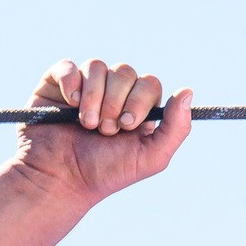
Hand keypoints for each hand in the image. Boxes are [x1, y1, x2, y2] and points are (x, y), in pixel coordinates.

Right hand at [14, 58, 192, 202]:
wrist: (59, 179)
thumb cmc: (106, 172)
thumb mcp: (151, 157)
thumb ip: (176, 128)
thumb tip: (188, 90)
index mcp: (138, 108)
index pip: (150, 83)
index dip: (140, 100)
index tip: (127, 125)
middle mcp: (113, 93)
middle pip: (125, 72)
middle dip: (115, 103)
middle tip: (104, 130)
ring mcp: (86, 86)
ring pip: (97, 67)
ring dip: (93, 98)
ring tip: (86, 125)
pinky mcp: (57, 84)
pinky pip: (69, 66)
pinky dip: (71, 83)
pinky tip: (69, 104)